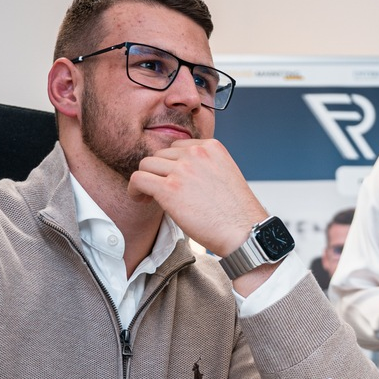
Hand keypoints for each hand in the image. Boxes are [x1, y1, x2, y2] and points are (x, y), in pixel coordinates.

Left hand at [128, 138, 266, 255]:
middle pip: (161, 154)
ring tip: (150, 197)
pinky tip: (141, 200)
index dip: (172, 165)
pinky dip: (135, 189)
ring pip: (147, 164)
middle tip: (161, 192)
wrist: (243, 232)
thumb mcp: (225, 175)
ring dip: (146, 180)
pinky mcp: (169, 188)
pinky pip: (138, 179)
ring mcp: (182, 169)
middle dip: (159, 172)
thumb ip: (204, 166)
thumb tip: (180, 172)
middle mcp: (196, 153)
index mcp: (211, 147)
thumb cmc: (236, 213)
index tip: (173, 181)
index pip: (178, 146)